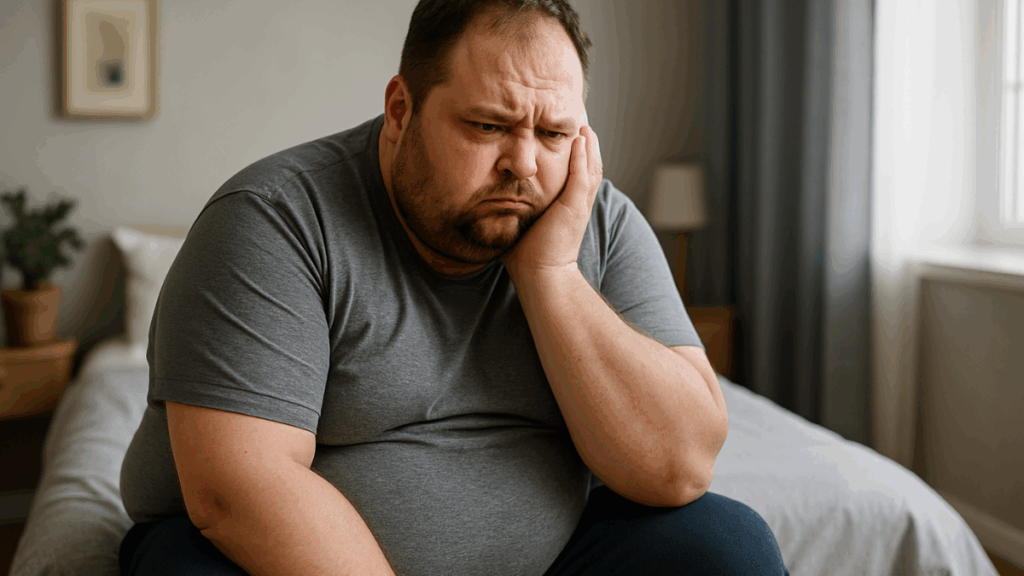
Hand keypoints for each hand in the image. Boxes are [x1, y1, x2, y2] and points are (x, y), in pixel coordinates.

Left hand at [502, 120, 602, 281]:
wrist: (541, 276)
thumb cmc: (525, 255)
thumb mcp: (521, 222)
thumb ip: (513, 208)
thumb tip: (490, 199)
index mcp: (568, 207)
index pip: (577, 175)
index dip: (577, 157)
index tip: (570, 139)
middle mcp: (578, 204)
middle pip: (589, 167)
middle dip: (588, 145)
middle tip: (583, 124)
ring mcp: (578, 204)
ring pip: (590, 167)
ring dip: (589, 146)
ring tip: (585, 127)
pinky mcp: (575, 206)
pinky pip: (582, 175)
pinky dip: (582, 156)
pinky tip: (579, 140)